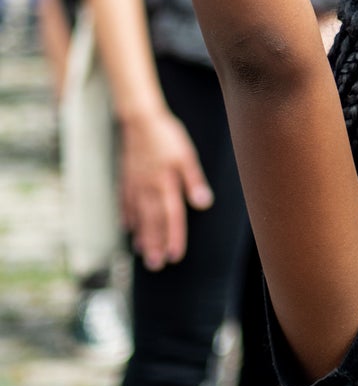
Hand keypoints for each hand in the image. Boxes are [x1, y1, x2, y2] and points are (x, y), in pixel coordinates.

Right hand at [118, 106, 213, 270]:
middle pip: (153, 221)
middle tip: (155, 265)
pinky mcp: (126, 178)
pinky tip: (128, 227)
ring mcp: (134, 184)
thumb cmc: (167, 136)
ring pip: (138, 215)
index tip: (175, 256)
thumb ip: (194, 181)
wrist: (139, 120)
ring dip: (142, 234)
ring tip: (143, 252)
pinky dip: (127, 216)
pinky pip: (125, 202)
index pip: (172, 216)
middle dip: (155, 244)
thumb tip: (203, 204)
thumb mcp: (186, 156)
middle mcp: (148, 188)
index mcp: (165, 183)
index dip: (174, 236)